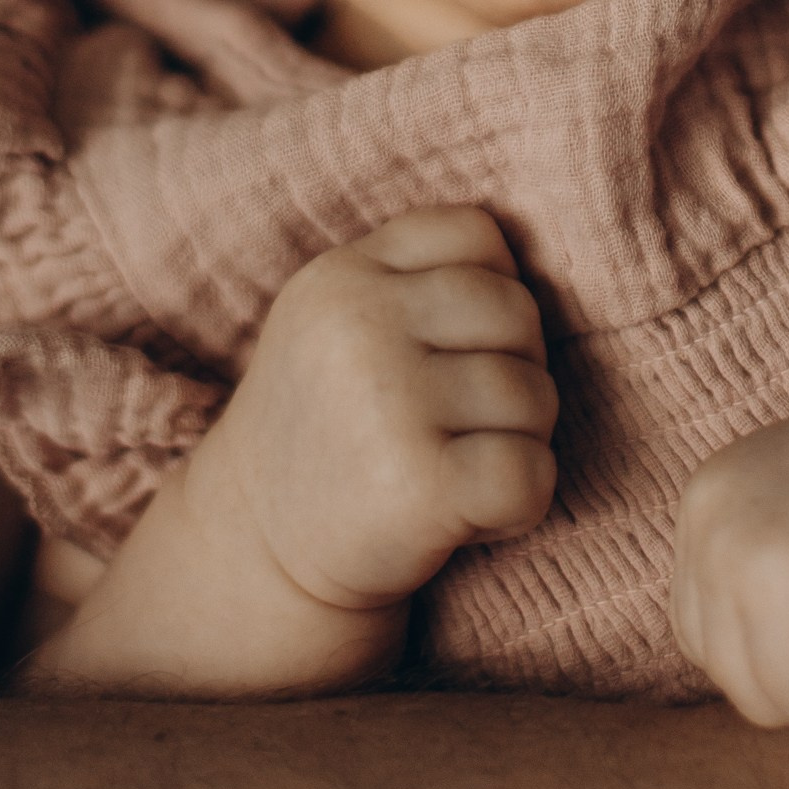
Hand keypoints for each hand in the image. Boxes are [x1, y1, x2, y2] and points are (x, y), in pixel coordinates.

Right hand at [221, 208, 558, 616]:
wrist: (253, 555)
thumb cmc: (327, 428)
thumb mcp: (336, 323)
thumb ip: (413, 278)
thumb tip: (536, 258)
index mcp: (342, 276)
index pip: (476, 233)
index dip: (491, 291)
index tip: (455, 350)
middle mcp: (359, 327)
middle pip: (516, 311)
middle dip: (514, 368)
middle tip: (464, 423)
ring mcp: (389, 404)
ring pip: (534, 394)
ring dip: (520, 439)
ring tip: (460, 467)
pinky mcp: (418, 486)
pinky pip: (531, 471)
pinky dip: (525, 501)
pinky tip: (478, 514)